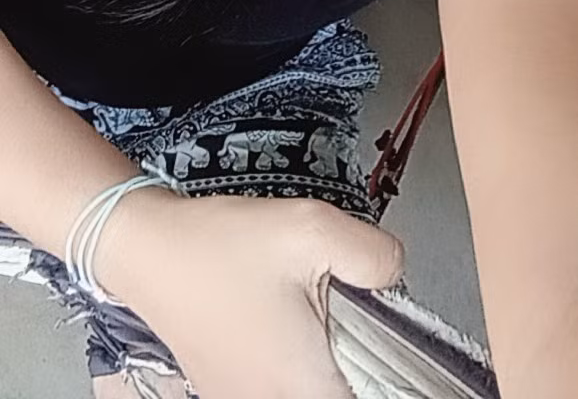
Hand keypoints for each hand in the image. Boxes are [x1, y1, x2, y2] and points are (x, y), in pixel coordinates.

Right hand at [102, 191, 403, 398]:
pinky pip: (283, 384)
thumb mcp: (312, 229)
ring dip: (325, 356)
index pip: (377, 397)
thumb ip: (374, 255)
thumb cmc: (218, 246)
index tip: (375, 330)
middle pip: (344, 391)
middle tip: (341, 310)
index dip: (390, 371)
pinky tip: (282, 316)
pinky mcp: (231, 393)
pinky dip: (294, 357)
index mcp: (306, 386)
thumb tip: (395, 274)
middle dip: (356, 354)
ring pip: (315, 388)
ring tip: (306, 308)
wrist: (148, 248)